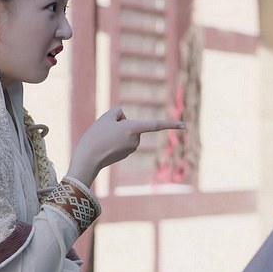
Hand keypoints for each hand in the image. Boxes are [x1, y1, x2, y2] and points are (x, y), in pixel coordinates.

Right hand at [68, 107, 184, 184]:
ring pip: (125, 132)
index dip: (171, 124)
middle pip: (130, 123)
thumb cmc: (96, 136)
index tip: (185, 125)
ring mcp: (130, 149)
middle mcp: (135, 140)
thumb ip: (118, 112)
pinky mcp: (124, 154)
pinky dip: (113, 140)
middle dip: (120, 123)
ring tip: (103, 138)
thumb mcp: (106, 117)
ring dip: (115, 131)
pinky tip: (103, 144)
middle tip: (105, 130)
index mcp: (134, 129)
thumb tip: (124, 119)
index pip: (156, 125)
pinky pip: (120, 140)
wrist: (87, 159)